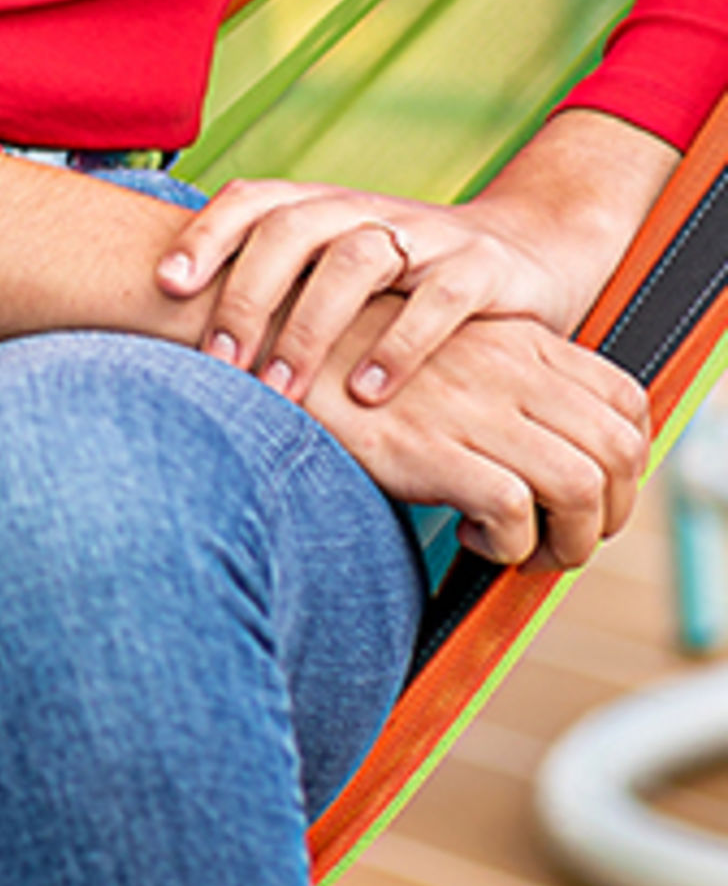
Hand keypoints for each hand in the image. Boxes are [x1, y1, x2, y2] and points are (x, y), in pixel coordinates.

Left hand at [159, 180, 585, 405]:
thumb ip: (275, 287)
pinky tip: (368, 393)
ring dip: (311, 327)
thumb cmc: (405, 281)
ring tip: (280, 389)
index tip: (165, 285)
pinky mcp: (483, 269)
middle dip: (247, 295)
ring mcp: (427, 235)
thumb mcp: (337, 273)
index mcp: (322, 206)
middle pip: (292, 230)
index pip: (252, 199)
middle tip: (219, 362)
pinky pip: (439, 301)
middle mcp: (366, 210)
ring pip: (355, 261)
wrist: (530, 254)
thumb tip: (171, 329)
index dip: (206, 234)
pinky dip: (400, 346)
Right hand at [295, 302, 648, 568]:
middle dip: (612, 511)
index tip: (594, 493)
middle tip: (567, 537)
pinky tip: (466, 534)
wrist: (260, 335)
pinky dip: (507, 541)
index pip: (624, 399)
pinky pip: (514, 510)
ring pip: (580, 485)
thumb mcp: (435, 346)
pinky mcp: (428, 447)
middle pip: (619, 448)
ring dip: (569, 538)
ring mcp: (471, 406)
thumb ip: (492, 377)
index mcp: (515, 338)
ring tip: (526, 550)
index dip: (626, 460)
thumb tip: (531, 439)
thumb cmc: (340, 352)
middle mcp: (508, 368)